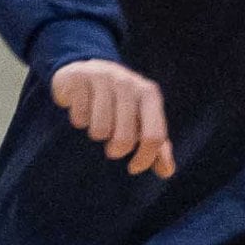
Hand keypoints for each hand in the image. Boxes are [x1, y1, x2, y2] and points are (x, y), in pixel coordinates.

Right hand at [49, 58, 174, 177]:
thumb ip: (156, 145)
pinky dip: (79, 122)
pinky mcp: (78, 79)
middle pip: (125, 138)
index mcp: (149, 93)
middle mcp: (128, 83)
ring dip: (95, 134)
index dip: (144, 158)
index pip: (154, 136)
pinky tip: (83, 110)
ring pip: (99, 131)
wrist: (85, 72)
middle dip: (116, 150)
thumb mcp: (141, 119)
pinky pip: (79, 119)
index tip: (133, 168)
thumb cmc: (118, 104)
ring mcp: (102, 78)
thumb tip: (166, 171)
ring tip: (96, 122)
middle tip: (111, 146)